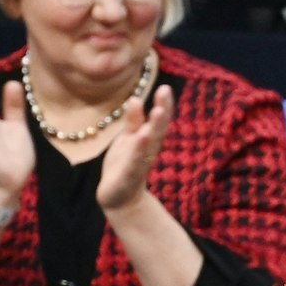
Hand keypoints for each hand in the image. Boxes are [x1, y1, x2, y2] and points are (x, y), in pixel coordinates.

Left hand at [96, 85, 173, 212]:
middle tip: (165, 91)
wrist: (119, 197)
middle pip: (158, 128)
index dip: (163, 104)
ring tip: (157, 111)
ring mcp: (140, 162)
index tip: (165, 87)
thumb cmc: (124, 165)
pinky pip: (135, 160)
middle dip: (162, 111)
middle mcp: (148, 149)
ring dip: (155, 128)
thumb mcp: (128, 139)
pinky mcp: (129, 175)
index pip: (158, 120)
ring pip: (149, 143)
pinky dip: (138, 149)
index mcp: (148, 140)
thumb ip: (133, 121)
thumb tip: (136, 99)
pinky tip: (141, 137)